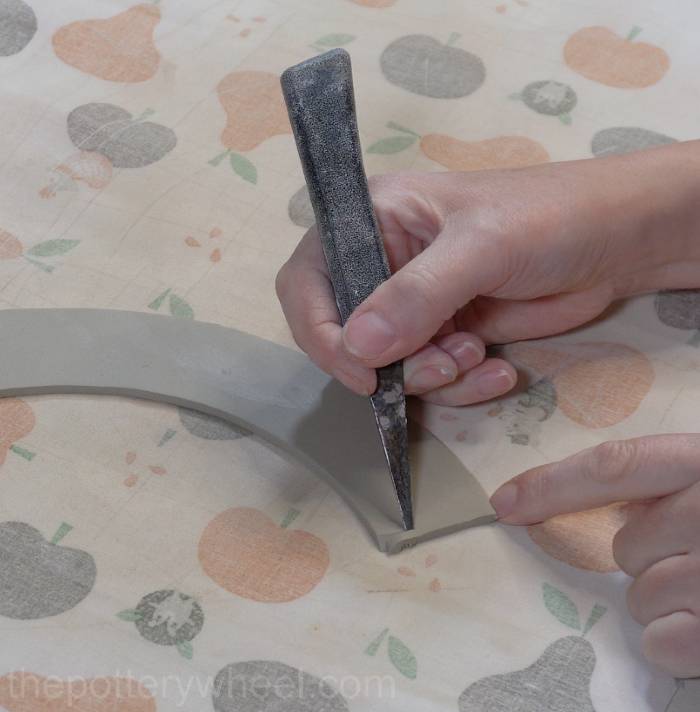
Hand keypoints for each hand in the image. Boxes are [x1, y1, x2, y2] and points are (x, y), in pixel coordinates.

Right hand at [277, 141, 699, 403]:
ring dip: (432, 377)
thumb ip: (418, 295)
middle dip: (392, 363)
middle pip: (346, 335)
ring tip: (478, 354)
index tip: (361, 373)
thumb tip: (359, 348)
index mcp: (370, 219)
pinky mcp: (445, 334)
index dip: (321, 332)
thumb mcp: (481, 247)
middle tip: (443, 365)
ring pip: (389, 366)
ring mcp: (414, 304)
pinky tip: (499, 368)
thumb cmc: (549, 217)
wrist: (617, 243)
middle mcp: (382, 263)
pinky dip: (461, 385)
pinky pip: (430, 378)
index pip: (307, 282)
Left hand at [491, 434, 699, 677]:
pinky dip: (676, 643)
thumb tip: (604, 505)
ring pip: (642, 597)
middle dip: (644, 556)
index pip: (615, 467)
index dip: (551, 485)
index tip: (502, 504)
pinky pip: (665, 644)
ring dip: (661, 600)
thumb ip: (663, 481)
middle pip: (627, 545)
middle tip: (686, 554)